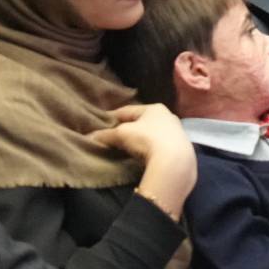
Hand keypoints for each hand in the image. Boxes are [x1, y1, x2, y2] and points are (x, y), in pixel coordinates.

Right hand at [90, 104, 196, 219]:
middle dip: (127, 128)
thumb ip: (106, 134)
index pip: (128, 110)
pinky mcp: (178, 147)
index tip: (100, 122)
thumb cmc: (147, 139)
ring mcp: (175, 132)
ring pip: (150, 133)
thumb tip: (89, 137)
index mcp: (154, 108)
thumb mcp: (122, 134)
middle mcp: (167, 116)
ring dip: (139, 139)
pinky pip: (157, 145)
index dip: (113, 116)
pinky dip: (148, 148)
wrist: (173, 160)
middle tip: (112, 135)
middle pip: (141, 121)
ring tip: (124, 147)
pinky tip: (140, 156)